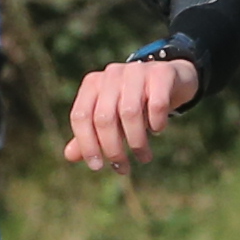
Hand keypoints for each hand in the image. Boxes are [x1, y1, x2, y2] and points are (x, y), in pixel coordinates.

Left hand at [62, 54, 196, 171]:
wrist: (169, 78)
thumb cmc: (134, 103)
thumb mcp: (111, 118)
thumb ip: (90, 134)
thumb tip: (69, 156)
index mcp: (92, 84)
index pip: (80, 116)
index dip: (87, 144)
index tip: (97, 167)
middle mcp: (111, 74)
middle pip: (103, 118)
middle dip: (112, 149)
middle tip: (123, 168)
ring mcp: (136, 70)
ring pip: (129, 113)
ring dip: (137, 142)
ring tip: (144, 157)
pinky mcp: (162, 72)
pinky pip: (156, 104)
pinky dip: (156, 123)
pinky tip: (157, 130)